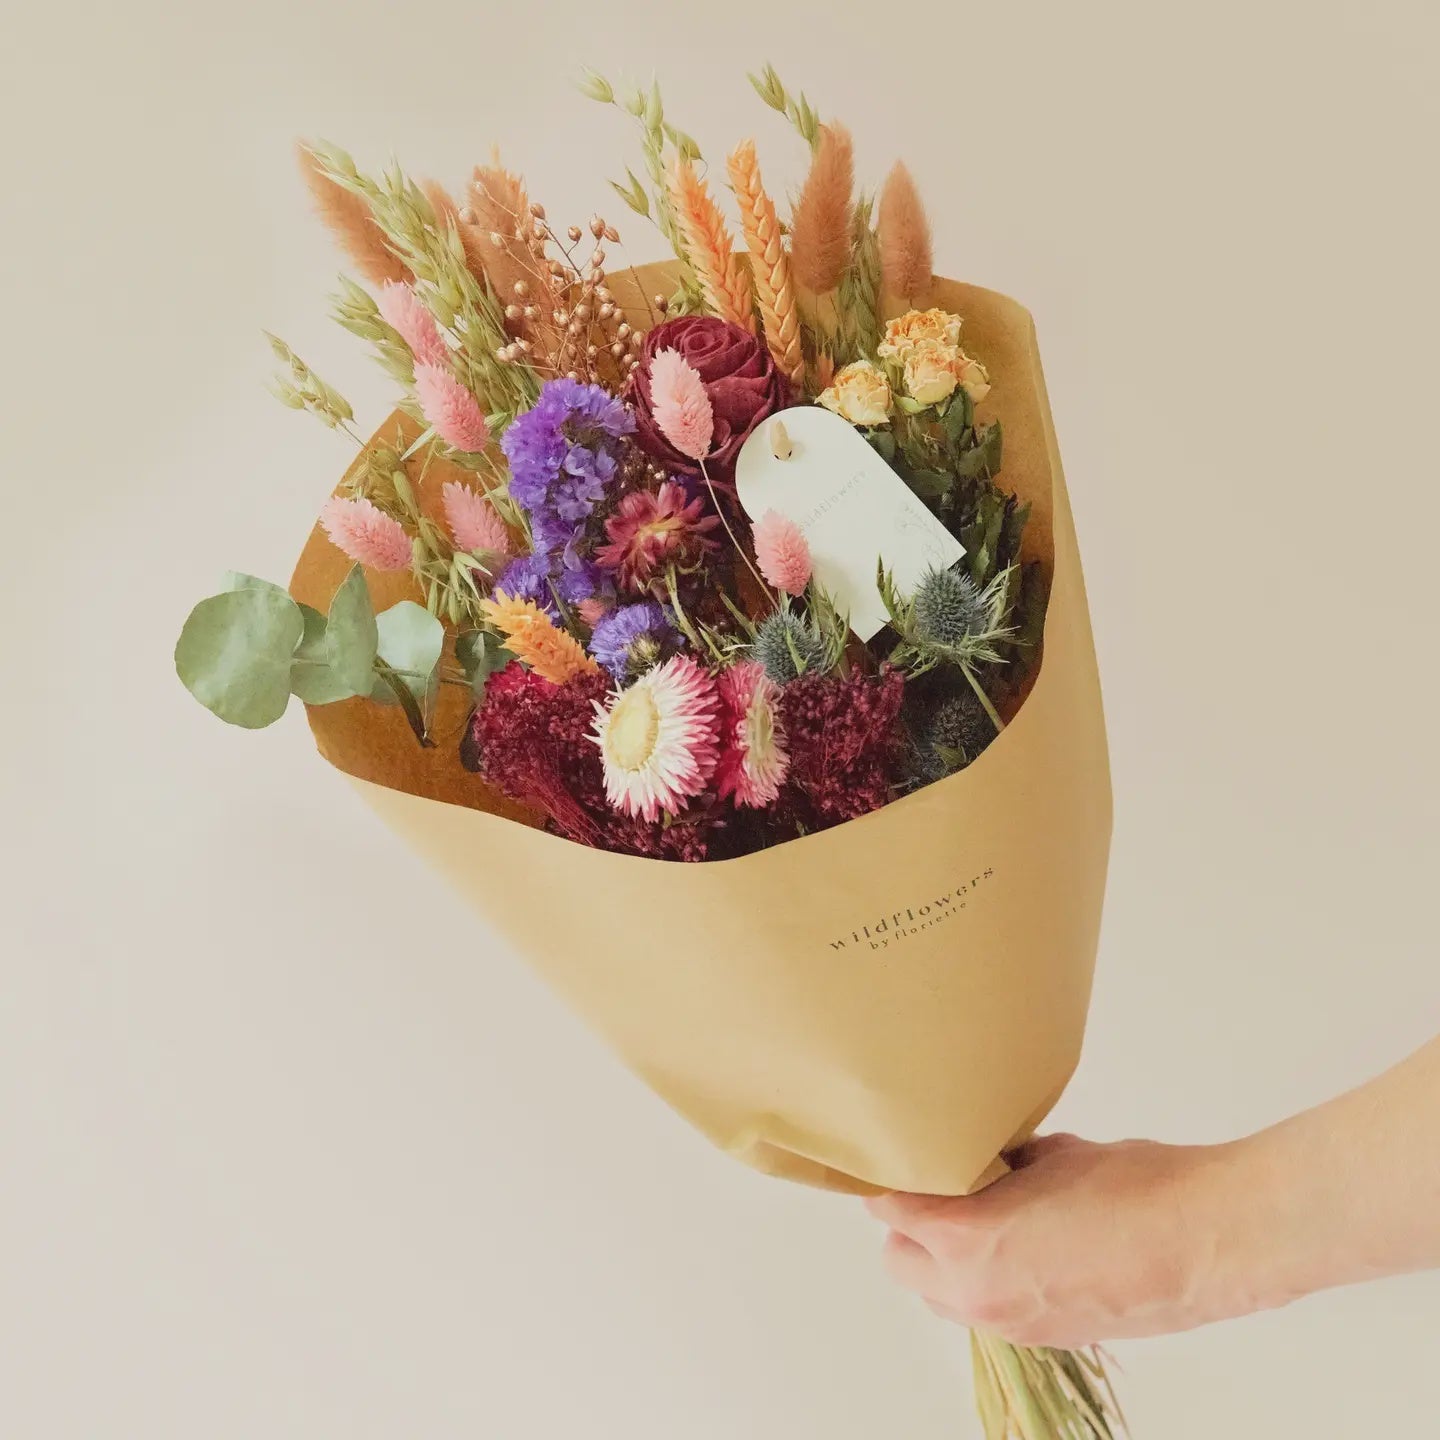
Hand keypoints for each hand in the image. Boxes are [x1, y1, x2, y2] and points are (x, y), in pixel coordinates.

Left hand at [865, 1133, 1281, 1348]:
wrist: (1209, 1240)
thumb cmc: (1137, 1187)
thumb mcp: (1051, 1153)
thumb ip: (998, 1159)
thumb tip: (981, 1154)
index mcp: (967, 1240)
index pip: (888, 1208)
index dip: (893, 1174)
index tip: (904, 1152)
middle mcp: (977, 1292)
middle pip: (899, 1258)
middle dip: (909, 1220)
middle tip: (938, 1180)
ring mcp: (1010, 1323)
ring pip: (938, 1293)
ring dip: (942, 1256)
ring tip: (981, 1211)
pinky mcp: (1044, 1337)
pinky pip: (985, 1308)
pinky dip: (985, 1279)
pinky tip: (1024, 1240)